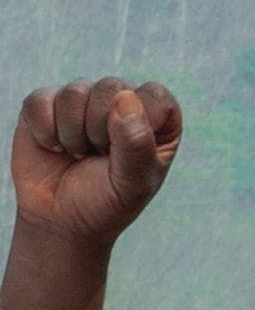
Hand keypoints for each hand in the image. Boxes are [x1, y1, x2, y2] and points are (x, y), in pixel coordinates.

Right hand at [11, 77, 181, 247]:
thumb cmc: (108, 202)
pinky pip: (41, 101)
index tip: (129, 154)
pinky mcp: (47, 104)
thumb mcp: (132, 183)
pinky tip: (55, 148)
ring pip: (76, 92)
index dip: (139, 123)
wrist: (62, 221)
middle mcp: (123, 103)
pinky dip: (46, 131)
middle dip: (102, 131)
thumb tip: (125, 97)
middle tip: (100, 157)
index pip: (155, 96)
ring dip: (74, 134)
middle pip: (113, 88)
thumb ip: (136, 144)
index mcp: (158, 121)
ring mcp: (84, 100)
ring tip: (79, 155)